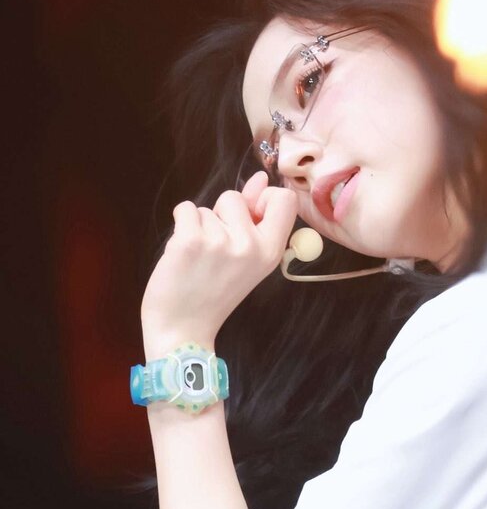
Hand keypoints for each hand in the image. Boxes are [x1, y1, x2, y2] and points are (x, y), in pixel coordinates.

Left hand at [141, 172, 297, 356]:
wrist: (183, 328)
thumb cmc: (213, 293)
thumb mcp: (246, 259)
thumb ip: (255, 218)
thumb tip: (261, 179)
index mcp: (271, 252)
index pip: (284, 199)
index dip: (262, 199)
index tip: (248, 216)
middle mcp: (250, 245)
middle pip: (235, 197)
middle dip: (220, 215)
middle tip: (216, 250)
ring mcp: (220, 242)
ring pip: (206, 207)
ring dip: (198, 226)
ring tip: (199, 257)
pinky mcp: (190, 240)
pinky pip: (184, 209)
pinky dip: (180, 225)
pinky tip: (182, 252)